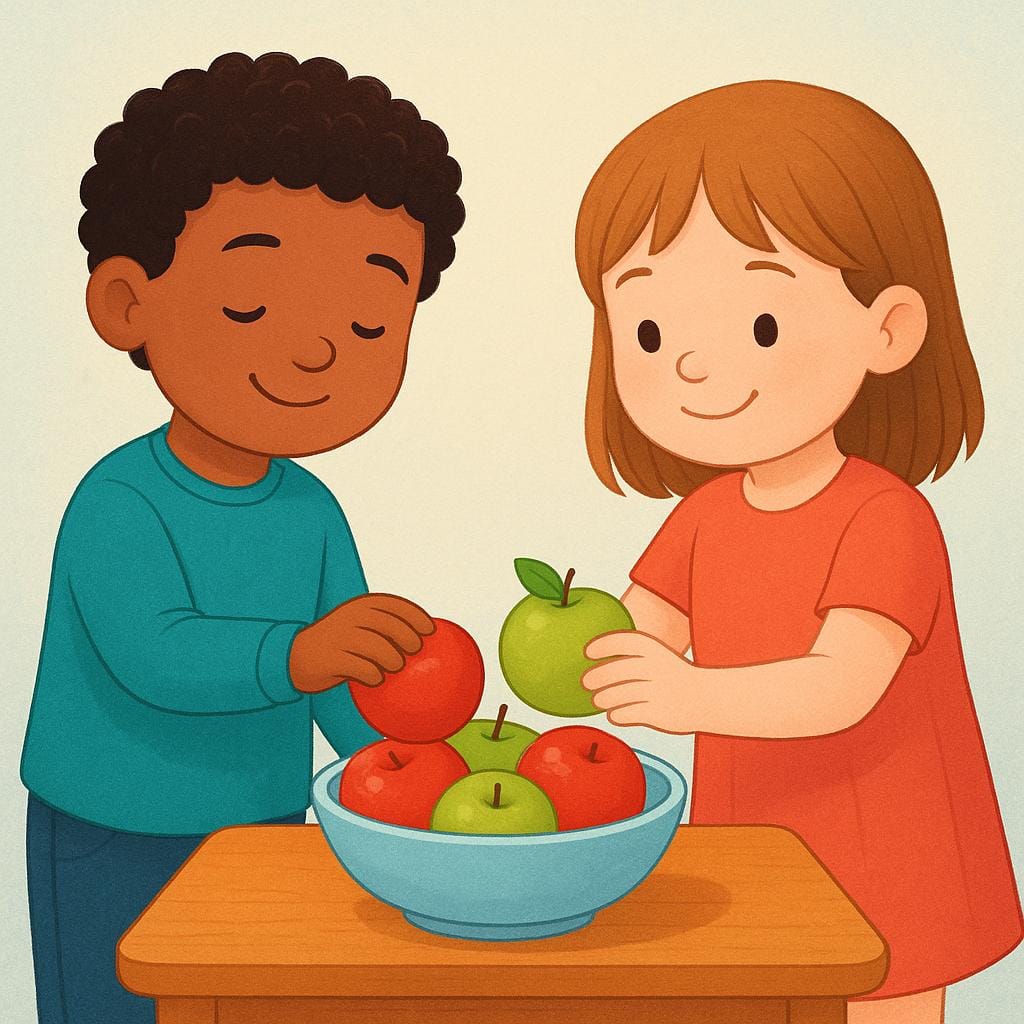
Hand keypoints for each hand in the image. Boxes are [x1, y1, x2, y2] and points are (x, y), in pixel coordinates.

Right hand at [289, 593, 434, 692]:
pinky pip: (361, 668)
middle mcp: (349, 618)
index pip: (392, 604)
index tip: (430, 629)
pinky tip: (374, 679)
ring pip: (377, 647)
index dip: (415, 615)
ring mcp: (339, 637)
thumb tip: (420, 639)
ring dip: (392, 659)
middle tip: (414, 650)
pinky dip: (373, 675)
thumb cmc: (335, 644)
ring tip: (394, 667)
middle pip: (389, 625)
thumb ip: (381, 628)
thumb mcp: (356, 627)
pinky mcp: (330, 659)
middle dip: (408, 638)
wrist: (291, 657)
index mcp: (358, 606)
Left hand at [581, 631, 702, 733]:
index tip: (588, 653)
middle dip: (597, 676)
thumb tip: (592, 660)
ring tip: (599, 700)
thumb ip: (630, 655)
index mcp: (654, 649)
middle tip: (587, 682)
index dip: (602, 645)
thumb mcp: (657, 656)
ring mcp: (659, 691)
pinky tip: (614, 714)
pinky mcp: (660, 713)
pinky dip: (617, 715)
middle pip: (617, 670)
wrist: (707, 697)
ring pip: (620, 694)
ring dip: (604, 698)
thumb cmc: (672, 675)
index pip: (623, 641)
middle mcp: (656, 667)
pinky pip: (628, 714)